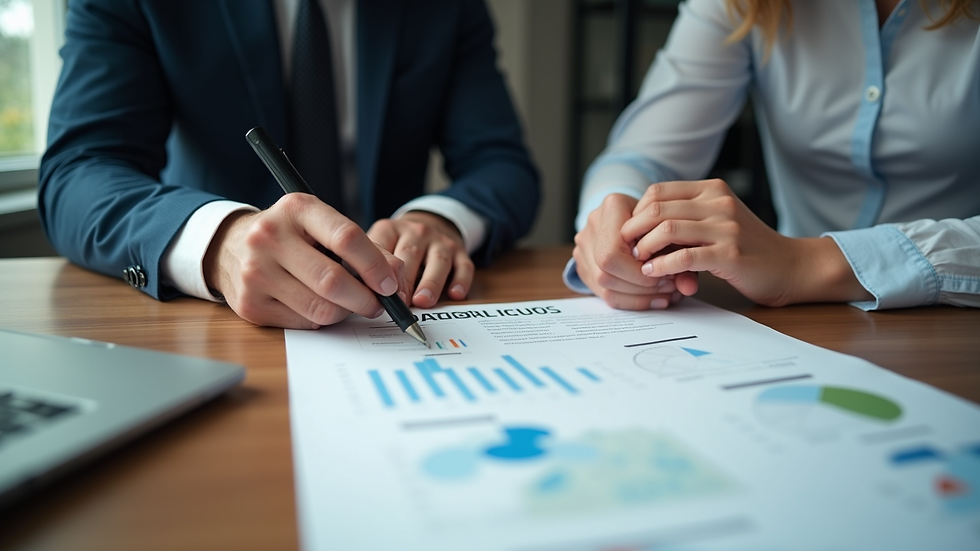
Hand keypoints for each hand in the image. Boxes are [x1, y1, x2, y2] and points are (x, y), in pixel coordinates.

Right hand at [203, 193, 406, 328]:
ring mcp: (256, 273)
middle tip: (378, 304)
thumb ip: (363, 246)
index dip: (375, 265)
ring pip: (321, 309)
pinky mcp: (251, 304)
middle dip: (366, 299)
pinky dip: (321, 320)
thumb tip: (395, 275)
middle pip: (333, 281)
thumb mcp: (321, 225)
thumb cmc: (290, 235)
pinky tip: (319, 306)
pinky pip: (303, 323)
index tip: (390, 284)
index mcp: (296, 209)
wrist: (231, 246)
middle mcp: (269, 237)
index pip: (346, 238)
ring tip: (350, 304)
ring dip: (346, 313)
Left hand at [367, 211, 473, 307]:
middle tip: (399, 303)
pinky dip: (461, 280)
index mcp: (390, 229)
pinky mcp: (459, 250)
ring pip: (438, 260)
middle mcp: (416, 231)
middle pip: (410, 255)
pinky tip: (455, 294)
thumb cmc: (398, 245)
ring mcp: (440, 240)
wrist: (430, 223)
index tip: (378, 294)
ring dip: (430, 282)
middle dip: (405, 281)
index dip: (380, 272)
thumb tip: (358, 295)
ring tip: (423, 301)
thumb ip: (367, 265)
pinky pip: (463, 265)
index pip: (382, 248)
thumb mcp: (379, 246)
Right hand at [572, 193, 681, 309]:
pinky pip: (602, 291)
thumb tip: (688, 287)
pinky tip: (653, 298)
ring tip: (664, 293)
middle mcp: (593, 224)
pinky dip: (631, 299)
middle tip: (668, 288)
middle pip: (604, 273)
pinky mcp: (584, 262)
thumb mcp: (675, 232)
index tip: (665, 275)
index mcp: (613, 207)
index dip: (638, 273)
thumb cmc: (661, 219)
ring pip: (602, 285)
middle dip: (640, 287)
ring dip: (637, 296)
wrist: (639, 211)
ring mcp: (584, 243)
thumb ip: (682, 256)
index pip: (612, 254)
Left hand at [624, 179, 871, 305]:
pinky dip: (661, 265)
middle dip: (634, 230)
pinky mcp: (729, 255)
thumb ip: (687, 217)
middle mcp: (719, 203)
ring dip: (645, 248)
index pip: (658, 192)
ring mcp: (726, 227)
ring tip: (639, 262)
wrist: (790, 266)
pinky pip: (684, 257)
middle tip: (626, 248)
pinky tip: (653, 273)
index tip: (629, 233)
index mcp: (712, 190)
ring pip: (667, 229)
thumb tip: (638, 228)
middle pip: (657, 208)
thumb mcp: (717, 221)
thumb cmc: (748, 246)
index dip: (637, 213)